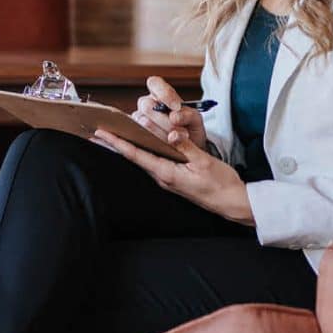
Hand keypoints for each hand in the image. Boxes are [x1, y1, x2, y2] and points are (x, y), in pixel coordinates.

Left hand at [92, 127, 253, 224]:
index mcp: (167, 173)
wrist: (233, 202)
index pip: (136, 155)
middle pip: (134, 156)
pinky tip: (140, 142)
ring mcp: (167, 178)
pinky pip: (153, 160)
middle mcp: (162, 177)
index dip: (117, 143)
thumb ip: (185, 147)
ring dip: (128, 146)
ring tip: (113, 133)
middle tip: (99, 130)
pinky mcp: (173, 177)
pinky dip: (143, 150)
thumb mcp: (204, 162)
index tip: (102, 134)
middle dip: (117, 143)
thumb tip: (170, 134)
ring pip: (143, 158)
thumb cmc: (221, 183)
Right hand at [133, 76, 209, 151]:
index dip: (164, 93)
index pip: (154, 83)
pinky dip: (157, 141)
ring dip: (163, 134)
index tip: (176, 107)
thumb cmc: (190, 129)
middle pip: (147, 105)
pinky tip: (167, 145)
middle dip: (165, 120)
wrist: (189, 148)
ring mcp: (139, 119)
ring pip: (144, 123)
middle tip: (182, 132)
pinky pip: (141, 136)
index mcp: (160, 93)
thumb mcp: (195, 120)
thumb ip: (188, 115)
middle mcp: (147, 104)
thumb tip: (174, 117)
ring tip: (177, 141)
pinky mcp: (136, 135)